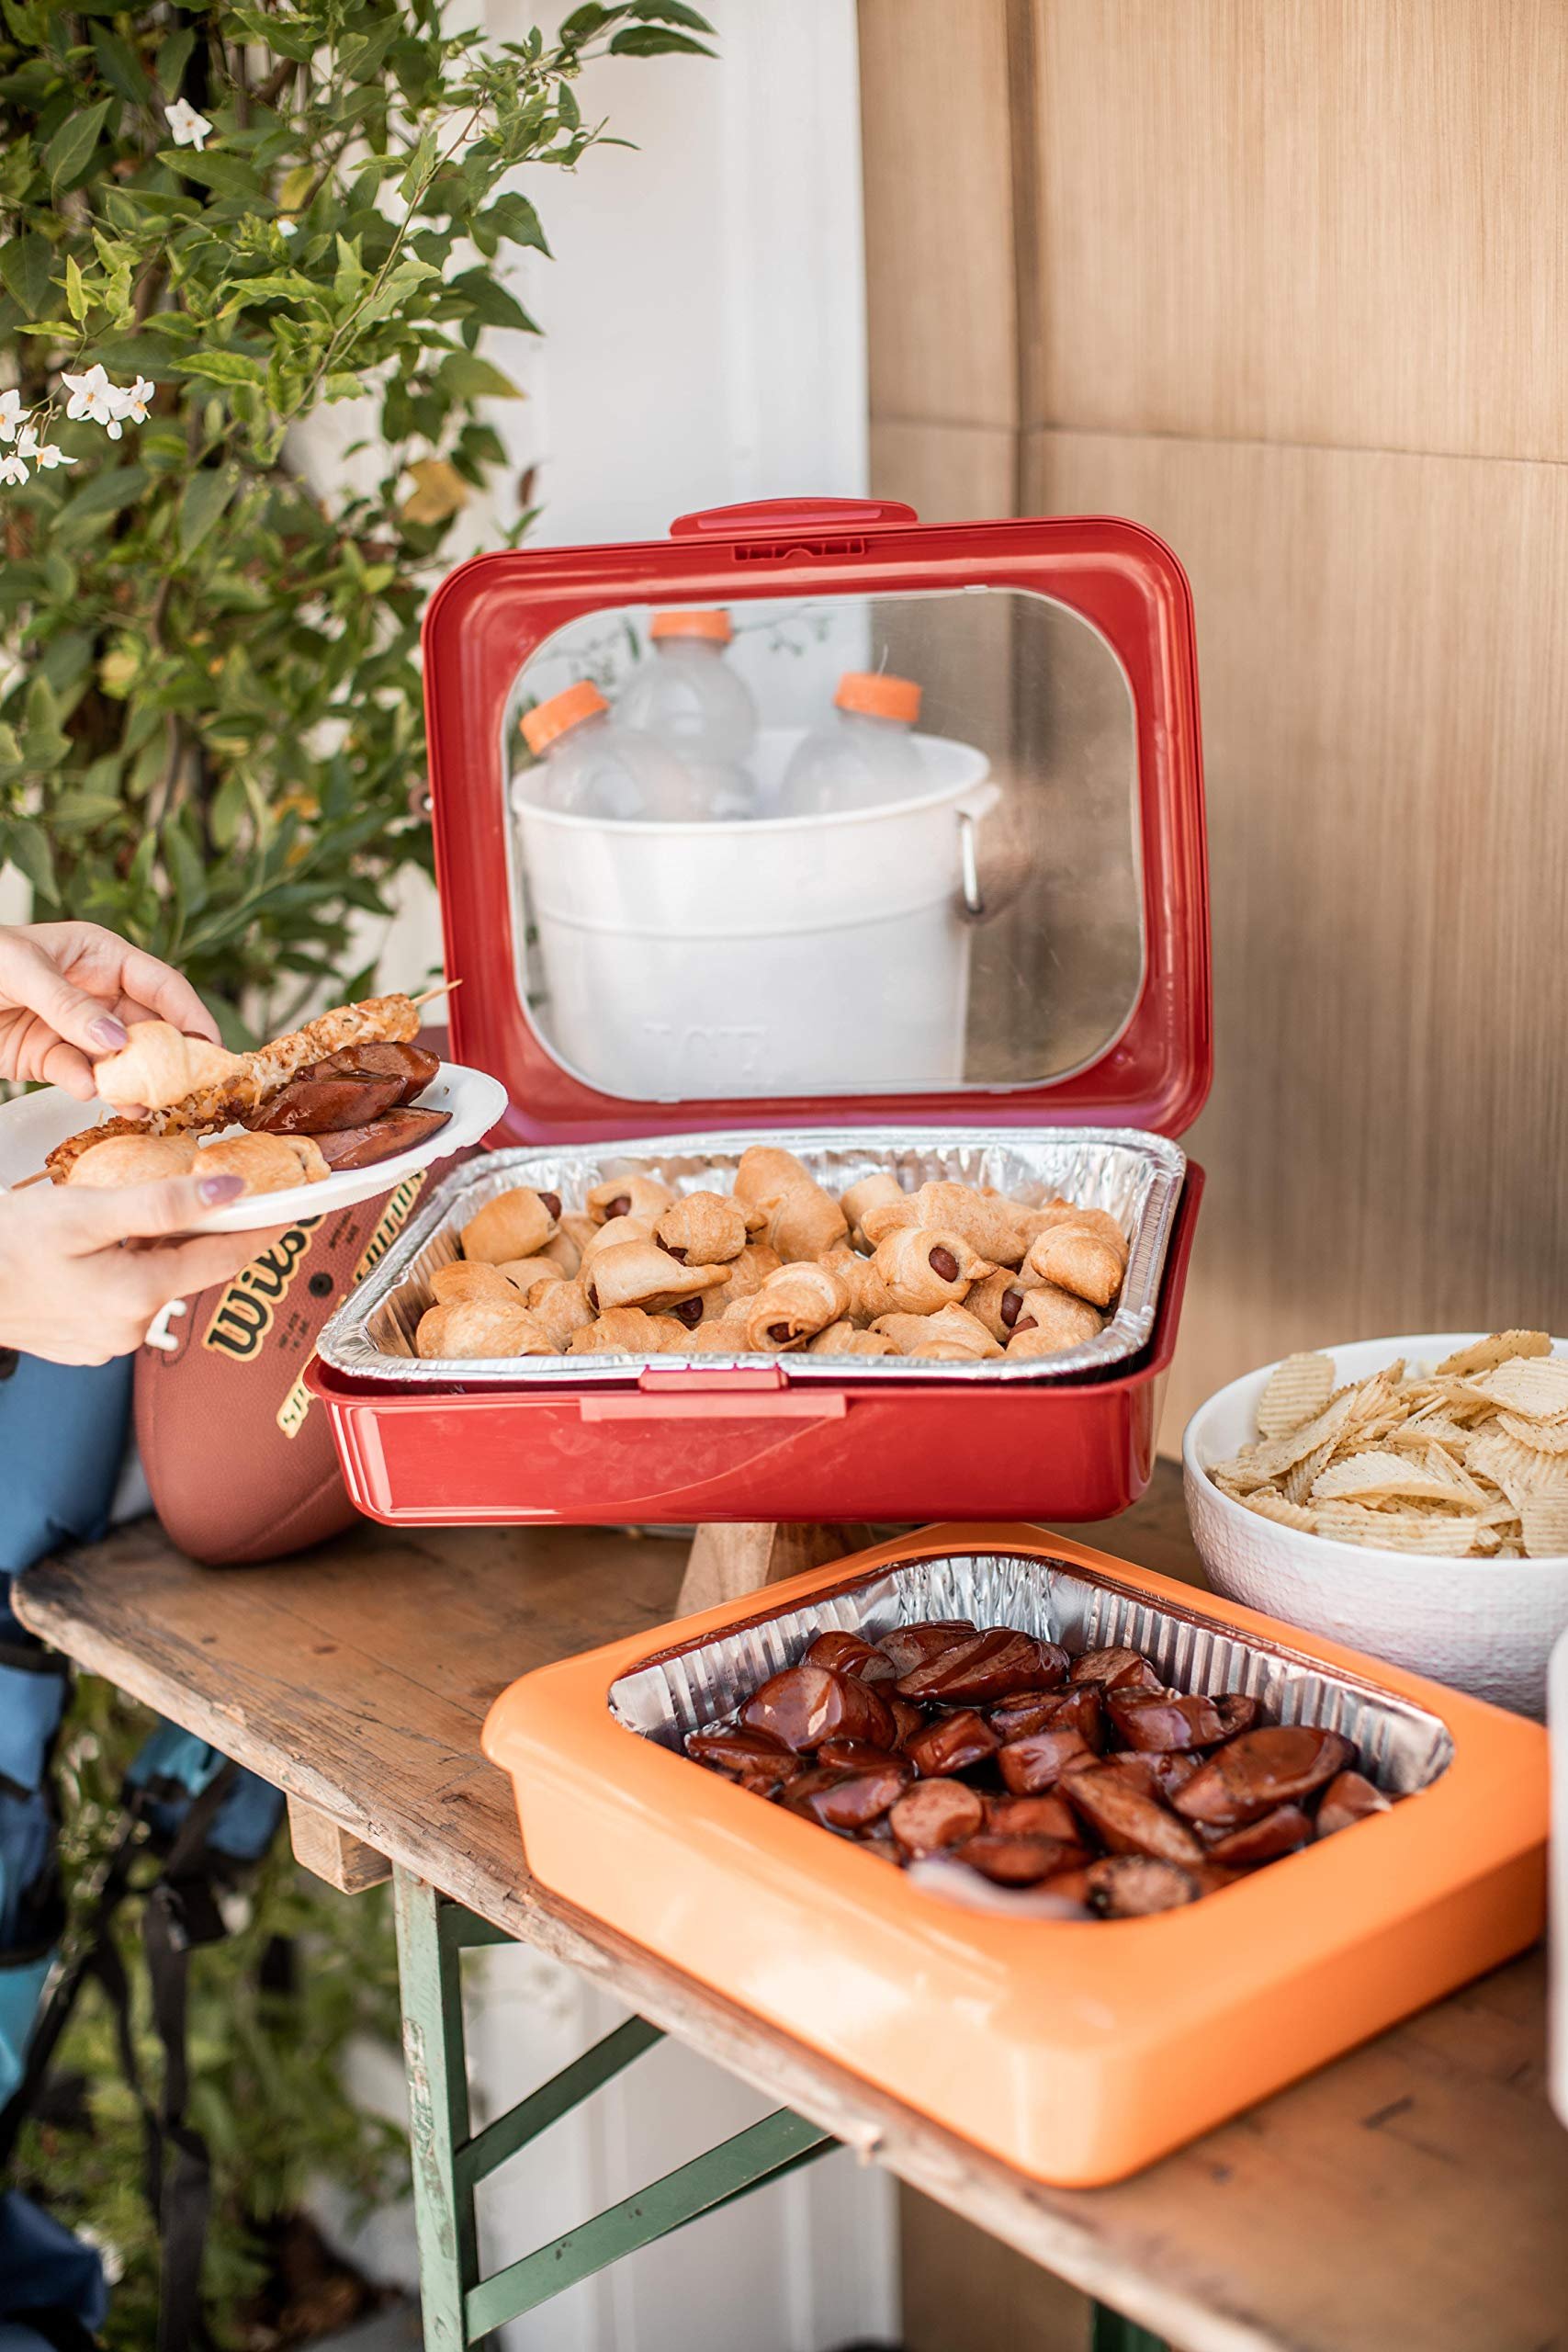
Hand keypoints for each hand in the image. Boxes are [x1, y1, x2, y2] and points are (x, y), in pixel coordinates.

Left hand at [0, 922, 218, 1100]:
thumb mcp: (20, 969)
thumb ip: (69, 1004)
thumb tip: (117, 1042)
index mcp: (99, 955)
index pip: (161, 985)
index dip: (191, 1014)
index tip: (211, 1049)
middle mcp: (94, 991)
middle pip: (148, 1027)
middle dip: (168, 1058)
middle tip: (187, 1088)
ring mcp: (73, 1027)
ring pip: (118, 1059)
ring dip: (133, 1081)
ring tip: (144, 1104)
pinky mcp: (47, 1057)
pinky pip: (80, 1075)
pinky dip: (88, 1087)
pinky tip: (91, 1093)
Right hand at [0, 1171, 284, 1365]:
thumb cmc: (5, 1243)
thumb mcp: (84, 1211)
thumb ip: (161, 1203)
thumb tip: (231, 1191)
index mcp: (139, 1295)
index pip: (225, 1258)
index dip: (262, 1227)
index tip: (295, 1207)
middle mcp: (132, 1329)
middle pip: (190, 1269)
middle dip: (199, 1231)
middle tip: (205, 1188)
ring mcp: (108, 1343)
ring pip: (156, 1283)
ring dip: (156, 1249)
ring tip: (127, 1216)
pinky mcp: (87, 1346)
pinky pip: (125, 1299)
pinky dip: (125, 1270)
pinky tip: (97, 1250)